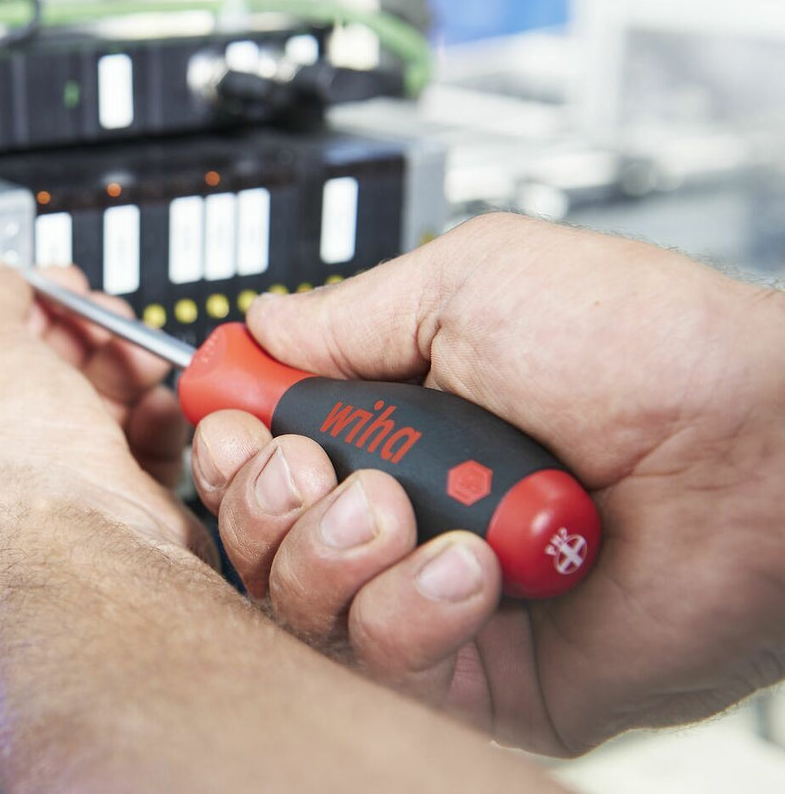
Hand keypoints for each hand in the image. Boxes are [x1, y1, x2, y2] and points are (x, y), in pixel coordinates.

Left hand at [0, 266, 212, 581]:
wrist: (81, 551)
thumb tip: (0, 279)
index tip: (36, 291)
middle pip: (29, 385)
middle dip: (72, 337)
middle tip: (94, 312)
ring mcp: (46, 511)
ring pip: (89, 413)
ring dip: (119, 369)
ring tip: (132, 350)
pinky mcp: (111, 521)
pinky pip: (135, 453)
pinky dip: (150, 421)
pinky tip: (150, 404)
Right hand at [192, 212, 784, 753]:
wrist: (761, 449)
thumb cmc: (644, 349)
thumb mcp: (472, 285)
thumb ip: (349, 314)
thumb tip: (265, 328)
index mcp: (400, 421)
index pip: (264, 451)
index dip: (230, 445)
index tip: (232, 422)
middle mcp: (408, 510)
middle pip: (259, 536)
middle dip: (265, 500)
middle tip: (319, 467)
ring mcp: (437, 595)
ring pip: (301, 607)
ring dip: (336, 550)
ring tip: (409, 510)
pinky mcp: (481, 676)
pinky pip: (383, 664)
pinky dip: (410, 610)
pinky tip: (474, 568)